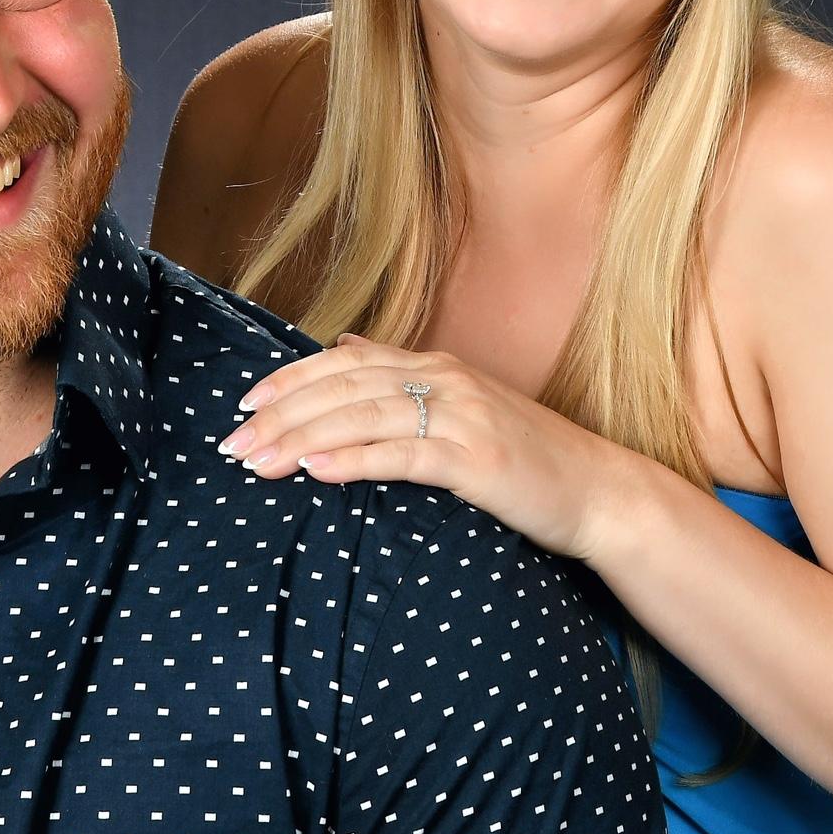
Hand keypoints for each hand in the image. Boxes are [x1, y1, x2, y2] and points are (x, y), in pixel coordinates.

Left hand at [220, 334, 616, 560]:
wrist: (600, 491)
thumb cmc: (527, 456)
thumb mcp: (463, 403)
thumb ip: (403, 375)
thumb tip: (347, 342)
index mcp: (436, 364)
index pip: (346, 360)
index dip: (291, 378)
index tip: (243, 402)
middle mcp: (445, 379)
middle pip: (344, 387)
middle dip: (281, 414)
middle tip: (232, 444)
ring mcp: (464, 417)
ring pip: (364, 418)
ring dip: (302, 439)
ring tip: (258, 460)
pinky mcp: (477, 461)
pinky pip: (404, 456)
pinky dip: (354, 461)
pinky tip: (315, 473)